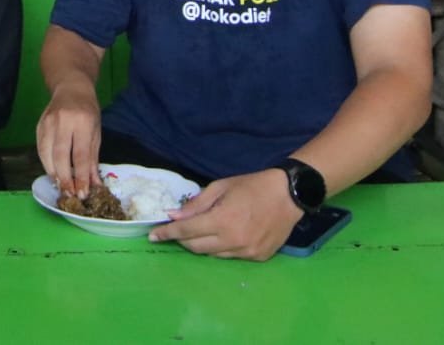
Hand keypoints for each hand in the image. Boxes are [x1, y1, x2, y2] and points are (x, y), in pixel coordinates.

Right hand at [36, 83, 101, 198]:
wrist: (71, 87)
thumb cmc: (88, 110)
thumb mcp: (96, 133)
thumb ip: (92, 159)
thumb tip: (94, 185)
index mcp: (82, 121)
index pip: (79, 154)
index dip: (80, 176)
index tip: (82, 193)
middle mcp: (63, 121)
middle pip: (60, 155)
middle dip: (64, 178)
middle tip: (70, 194)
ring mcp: (48, 122)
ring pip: (46, 154)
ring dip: (53, 173)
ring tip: (61, 186)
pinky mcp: (39, 125)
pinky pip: (40, 149)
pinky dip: (46, 164)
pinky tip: (53, 173)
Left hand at [149, 169, 302, 259]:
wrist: (290, 195)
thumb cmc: (252, 186)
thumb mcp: (221, 187)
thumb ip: (196, 204)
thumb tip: (173, 216)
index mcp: (222, 220)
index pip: (186, 231)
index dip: (167, 233)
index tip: (153, 236)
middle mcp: (233, 241)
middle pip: (196, 247)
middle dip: (181, 239)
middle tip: (175, 231)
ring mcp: (246, 252)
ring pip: (213, 254)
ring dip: (202, 244)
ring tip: (201, 231)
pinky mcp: (258, 258)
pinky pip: (231, 256)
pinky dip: (222, 247)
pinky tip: (225, 234)